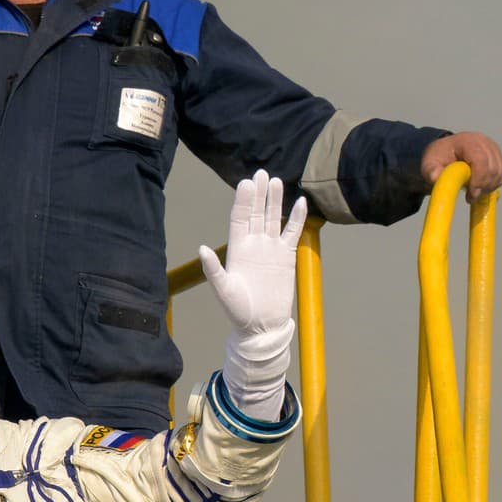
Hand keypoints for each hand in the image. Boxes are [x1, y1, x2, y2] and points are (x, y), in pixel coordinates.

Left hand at [198, 169, 307, 340]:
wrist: (262, 327)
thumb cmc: (239, 312)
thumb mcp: (224, 291)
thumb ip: (213, 270)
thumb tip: (201, 248)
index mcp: (237, 249)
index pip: (240, 219)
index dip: (243, 202)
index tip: (246, 184)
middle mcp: (254, 244)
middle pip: (256, 213)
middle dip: (258, 194)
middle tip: (260, 173)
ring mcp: (271, 248)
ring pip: (273, 218)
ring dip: (275, 200)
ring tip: (276, 181)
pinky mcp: (286, 256)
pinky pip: (292, 232)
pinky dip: (297, 217)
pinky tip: (300, 201)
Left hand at [421, 132, 501, 201]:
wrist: (445, 152)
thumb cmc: (438, 158)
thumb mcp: (429, 165)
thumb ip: (432, 171)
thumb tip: (435, 177)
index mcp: (467, 141)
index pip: (481, 160)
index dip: (479, 180)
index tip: (471, 195)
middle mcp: (483, 142)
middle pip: (493, 168)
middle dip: (483, 187)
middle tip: (470, 197)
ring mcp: (493, 148)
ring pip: (500, 171)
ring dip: (490, 186)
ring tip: (475, 193)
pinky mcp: (498, 156)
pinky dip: (496, 183)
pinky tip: (483, 188)